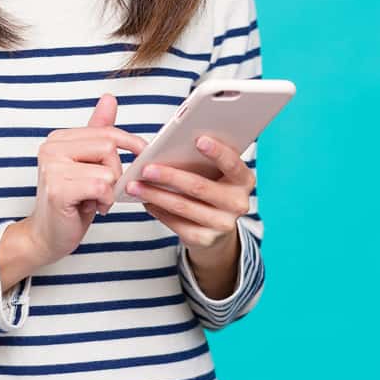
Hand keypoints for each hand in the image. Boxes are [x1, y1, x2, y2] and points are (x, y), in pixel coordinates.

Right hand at [25, 93, 147, 267]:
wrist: (48, 236)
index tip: (143, 154)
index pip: (106, 132)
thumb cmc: (72, 201)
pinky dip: (104, 201)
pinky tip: (92, 208)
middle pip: (108, 147)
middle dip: (116, 172)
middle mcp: (51, 148)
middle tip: (104, 189)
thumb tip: (109, 98)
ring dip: (109, 190)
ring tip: (94, 199)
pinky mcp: (58, 190)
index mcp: (58, 139)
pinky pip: (101, 187)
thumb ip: (97, 131)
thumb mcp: (88, 164)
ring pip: (107, 169)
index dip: (130, 143)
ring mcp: (51, 168)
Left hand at [124, 135, 254, 256]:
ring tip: (135, 185)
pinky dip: (158, 210)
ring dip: (155, 194)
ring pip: (183, 207)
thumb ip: (202, 158)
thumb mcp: (216, 172)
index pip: (232, 164)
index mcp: (244, 180)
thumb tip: (170, 144)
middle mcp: (238, 203)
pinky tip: (145, 201)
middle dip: (170, 176)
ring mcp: (223, 224)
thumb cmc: (212, 185)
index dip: (217, 152)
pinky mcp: (205, 239)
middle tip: (146, 168)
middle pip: (200, 187)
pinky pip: (176, 224)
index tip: (198, 140)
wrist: (218, 225)